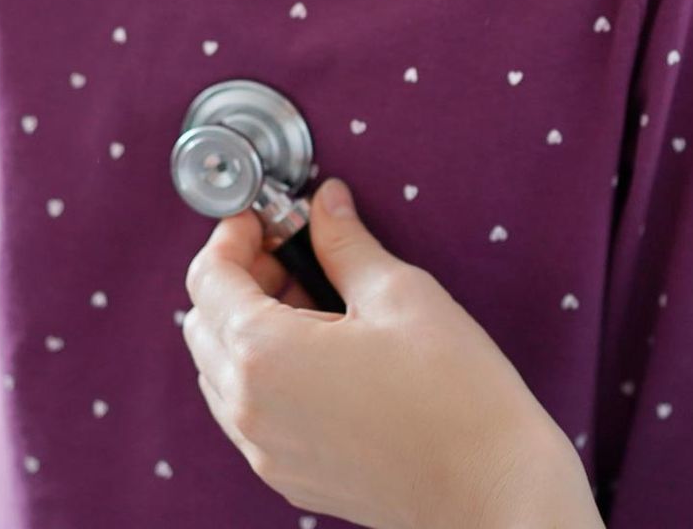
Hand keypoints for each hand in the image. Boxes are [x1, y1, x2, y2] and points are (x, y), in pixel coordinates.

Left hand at [183, 179, 600, 528]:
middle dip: (235, 278)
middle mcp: (250, 409)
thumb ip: (346, 243)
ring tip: (312, 301)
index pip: (208, 279)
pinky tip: (321, 353)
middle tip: (289, 251)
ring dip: (246, 327)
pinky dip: (263, 373)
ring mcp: (266, 451)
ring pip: (220, 372)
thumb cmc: (453, 394)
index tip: (263, 218)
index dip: (231, 235)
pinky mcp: (288, 475)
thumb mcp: (398, 294)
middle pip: (202, 325)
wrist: (490, 486)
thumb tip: (325, 205)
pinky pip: (247, 413)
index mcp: (266, 355)